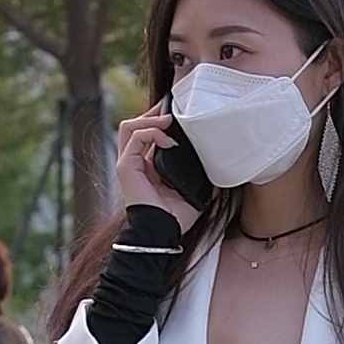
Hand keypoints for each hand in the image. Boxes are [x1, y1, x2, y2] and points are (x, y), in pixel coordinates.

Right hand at [116, 104, 201, 234]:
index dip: (160, 121)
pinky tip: (168, 140)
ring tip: (169, 120)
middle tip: (171, 110)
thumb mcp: (193, 189)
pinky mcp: (126, 167)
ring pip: (130, 126)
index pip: (148, 135)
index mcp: (148, 167)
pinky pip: (135, 136)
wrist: (164, 233)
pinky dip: (152, 132)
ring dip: (150, 118)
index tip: (178, 115)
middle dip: (153, 114)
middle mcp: (135, 163)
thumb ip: (199, 174)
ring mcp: (128, 164)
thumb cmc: (177, 218)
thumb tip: (217, 162)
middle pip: (136, 126)